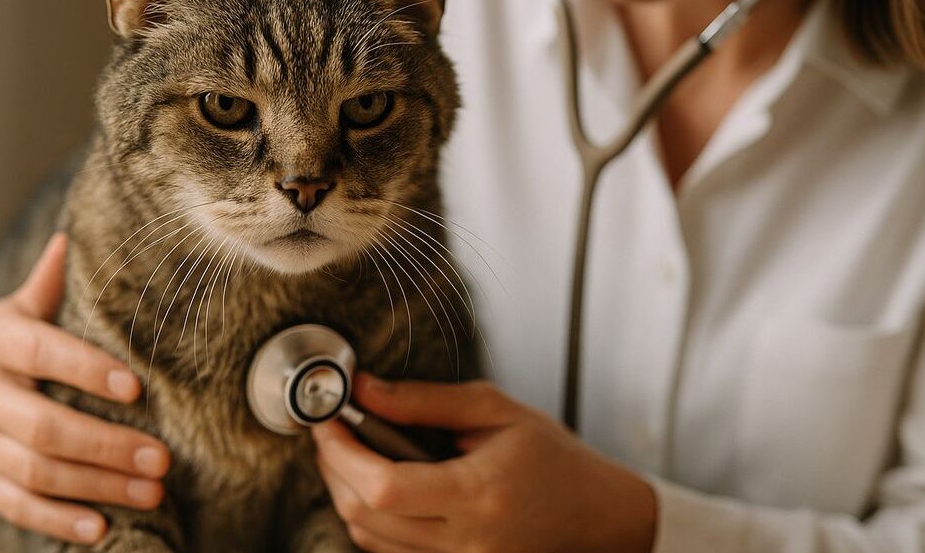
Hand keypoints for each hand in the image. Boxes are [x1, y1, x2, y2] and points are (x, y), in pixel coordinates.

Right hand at [0, 234, 170, 544]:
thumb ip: (52, 283)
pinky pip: (17, 506)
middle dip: (106, 446)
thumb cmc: (16, 344)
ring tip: (153, 493)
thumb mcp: (28, 309)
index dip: (86, 369)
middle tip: (162, 459)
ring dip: (97, 486)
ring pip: (36, 472)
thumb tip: (72, 238)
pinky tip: (103, 526)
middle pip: (43, 426)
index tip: (136, 388)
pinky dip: (60, 520)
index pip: (40, 352)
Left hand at [312, 376, 656, 552]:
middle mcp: (466, 540)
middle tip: (332, 429)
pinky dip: (369, 515)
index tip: (329, 420)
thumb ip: (425, 401)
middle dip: (334, 467)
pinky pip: (388, 550)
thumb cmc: (553, 459)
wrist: (595, 515)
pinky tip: (377, 481)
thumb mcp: (496, 411)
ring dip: (345, 491)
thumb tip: (365, 388)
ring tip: (352, 450)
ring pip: (368, 536)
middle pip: (365, 514)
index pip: (385, 486)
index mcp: (479, 493)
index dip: (343, 453)